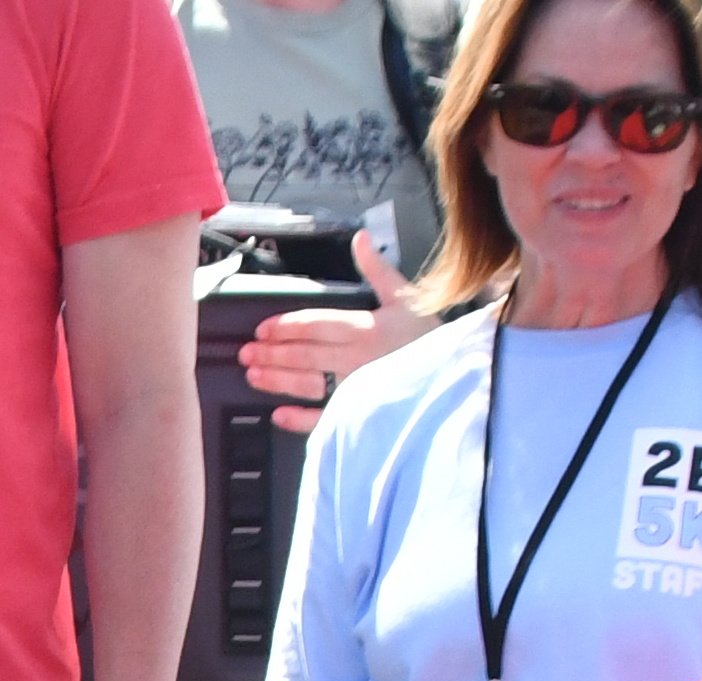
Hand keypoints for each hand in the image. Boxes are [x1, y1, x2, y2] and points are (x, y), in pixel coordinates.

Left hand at [236, 230, 420, 435]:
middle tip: (246, 353)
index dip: (285, 326)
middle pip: (304, 354)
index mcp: (364, 328)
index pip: (315, 324)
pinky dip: (300, 420)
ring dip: (277, 380)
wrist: (455, 379)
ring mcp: (356, 391)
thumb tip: (361, 239)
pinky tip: (278, 415)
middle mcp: (356, 360)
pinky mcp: (361, 416)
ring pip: (308, 384)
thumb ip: (378, 270)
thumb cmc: (430, 341)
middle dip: (271, 353)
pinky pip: (325, 420)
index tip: (263, 329)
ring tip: (254, 376)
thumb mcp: (406, 298)